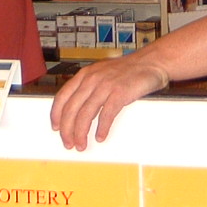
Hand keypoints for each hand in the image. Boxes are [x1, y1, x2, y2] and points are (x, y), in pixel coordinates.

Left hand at [50, 55, 169, 150]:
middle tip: (68, 143)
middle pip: (71, 109)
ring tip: (81, 144)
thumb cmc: (128, 70)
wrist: (151, 62)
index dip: (56, 115)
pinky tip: (100, 136)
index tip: (56, 127)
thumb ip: (89, 86)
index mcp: (85, 75)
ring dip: (81, 133)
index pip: (62, 97)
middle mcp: (92, 79)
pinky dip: (102, 128)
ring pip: (85, 114)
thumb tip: (77, 109)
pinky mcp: (119, 93)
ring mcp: (105, 85)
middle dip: (67, 130)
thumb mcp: (101, 73)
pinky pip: (106, 115)